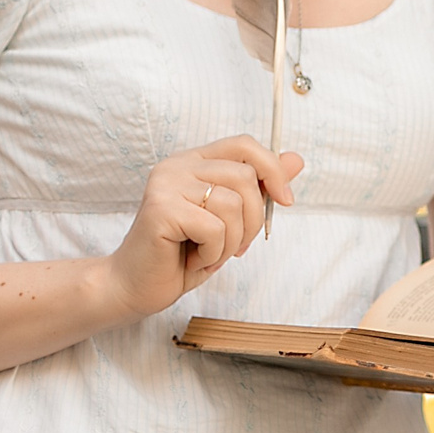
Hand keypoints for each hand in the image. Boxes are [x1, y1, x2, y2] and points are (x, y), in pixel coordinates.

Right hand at [101, 136, 302, 319]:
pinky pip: (214, 228)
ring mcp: (166, 184)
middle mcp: (177, 166)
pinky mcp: (161, 209)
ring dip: (231, 242)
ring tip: (208, 254)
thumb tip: (296, 159)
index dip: (272, 170)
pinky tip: (193, 259)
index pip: (244, 145)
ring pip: (233, 205)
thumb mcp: (230, 220)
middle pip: (246, 177)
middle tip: (234, 247)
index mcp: (194, 162)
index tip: (285, 201)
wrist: (136, 287)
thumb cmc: (182, 254)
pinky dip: (213, 254)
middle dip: (253, 220)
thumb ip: (259, 188)